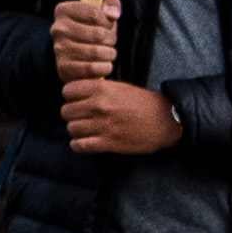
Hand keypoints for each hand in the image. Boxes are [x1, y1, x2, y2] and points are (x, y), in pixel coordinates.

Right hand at [49, 0, 120, 83]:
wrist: (76, 56)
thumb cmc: (92, 29)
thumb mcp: (102, 11)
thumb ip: (111, 4)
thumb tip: (113, 14)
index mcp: (63, 10)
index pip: (95, 13)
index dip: (108, 22)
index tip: (107, 26)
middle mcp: (58, 29)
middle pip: (98, 34)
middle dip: (111, 39)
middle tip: (109, 42)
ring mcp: (59, 49)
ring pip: (97, 52)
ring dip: (110, 54)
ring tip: (109, 53)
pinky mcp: (63, 68)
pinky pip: (92, 68)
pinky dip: (104, 67)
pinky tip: (104, 64)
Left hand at [62, 79, 177, 155]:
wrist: (165, 121)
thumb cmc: (143, 102)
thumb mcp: (120, 87)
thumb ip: (98, 88)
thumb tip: (78, 92)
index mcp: (102, 89)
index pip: (68, 91)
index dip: (70, 96)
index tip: (77, 100)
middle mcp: (99, 106)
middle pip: (66, 111)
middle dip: (72, 114)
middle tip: (81, 117)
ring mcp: (102, 125)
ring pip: (71, 128)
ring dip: (76, 130)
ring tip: (85, 130)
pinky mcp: (107, 143)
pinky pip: (79, 145)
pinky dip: (78, 145)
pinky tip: (85, 142)